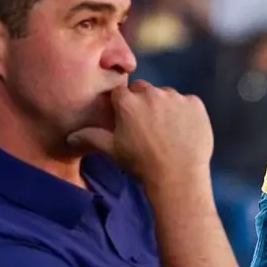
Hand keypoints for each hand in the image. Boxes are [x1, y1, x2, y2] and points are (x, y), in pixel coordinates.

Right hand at [67, 81, 213, 185]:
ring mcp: (176, 97)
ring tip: (167, 130)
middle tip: (147, 125)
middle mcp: (152, 94)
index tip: (127, 119)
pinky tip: (183, 131)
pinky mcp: (196, 103)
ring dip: (165, 105)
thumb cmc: (141, 164)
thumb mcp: (112, 150)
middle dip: (143, 102)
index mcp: (128, 102)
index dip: (123, 106)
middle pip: (143, 90)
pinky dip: (185, 112)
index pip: (121, 93)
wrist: (178, 176)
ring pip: (166, 95)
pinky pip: (188, 103)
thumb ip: (91, 137)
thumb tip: (71, 136)